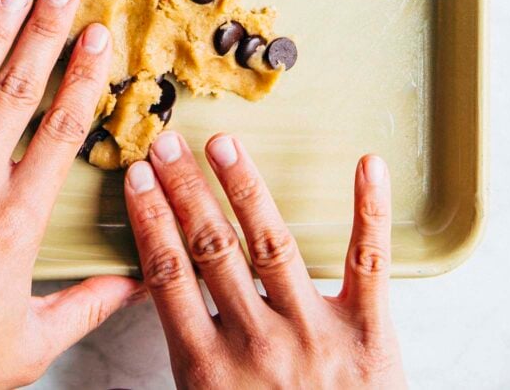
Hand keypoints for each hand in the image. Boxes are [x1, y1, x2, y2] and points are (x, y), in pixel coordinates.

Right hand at [125, 132, 405, 389]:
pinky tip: (367, 165)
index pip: (170, 275)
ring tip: (224, 144)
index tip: (139, 177)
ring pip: (273, 245)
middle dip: (186, 190)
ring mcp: (315, 336)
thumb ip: (190, 351)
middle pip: (212, 249)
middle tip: (169, 142)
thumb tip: (159, 286)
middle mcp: (258, 344)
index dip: (151, 220)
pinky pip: (368, 265)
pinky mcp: (370, 336)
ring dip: (245, 188)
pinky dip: (370, 212)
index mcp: (209, 368)